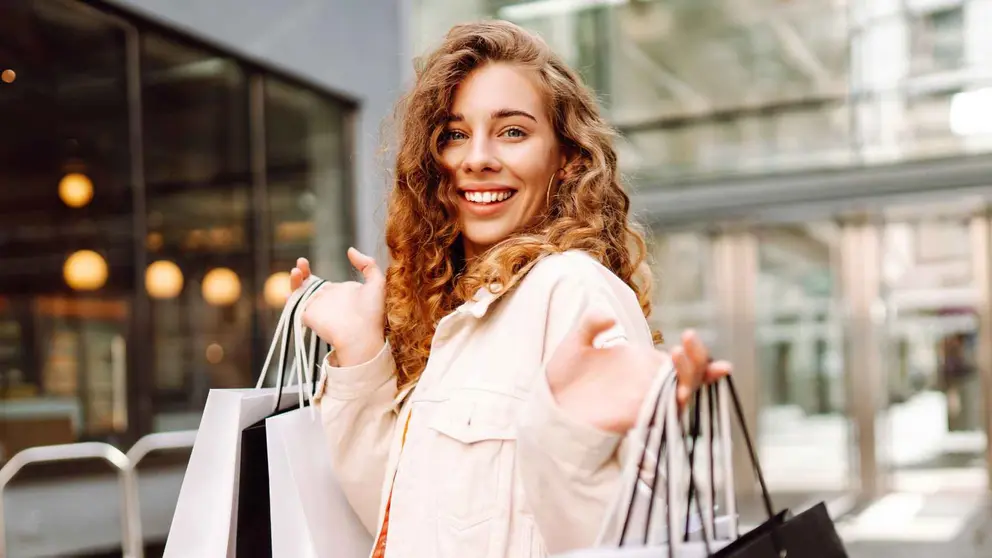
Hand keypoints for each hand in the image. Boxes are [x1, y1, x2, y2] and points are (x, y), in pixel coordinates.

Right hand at [290, 248, 385, 366]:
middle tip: (301, 262)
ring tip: (296, 270)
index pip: (322, 282)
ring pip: (300, 293)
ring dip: (294, 281)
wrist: (362, 335)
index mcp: (340, 293)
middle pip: (308, 285)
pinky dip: (289, 300)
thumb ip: (367, 264)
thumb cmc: (372, 313)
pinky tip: (288, 292)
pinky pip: (295, 307)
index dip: (310, 271)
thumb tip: (350, 250)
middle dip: (301, 272)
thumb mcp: (376, 283)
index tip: (303, 260)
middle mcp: (326, 300)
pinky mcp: (309, 317)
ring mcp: (317, 308)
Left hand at [545, 311, 730, 433]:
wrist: (547, 401)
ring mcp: (643, 401)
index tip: (691, 337)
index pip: (678, 358)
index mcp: (641, 363)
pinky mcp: (634, 418)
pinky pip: (662, 413)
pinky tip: (676, 389)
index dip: (694, 352)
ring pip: (682, 394)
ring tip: (677, 354)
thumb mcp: (577, 340)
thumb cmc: (563, 374)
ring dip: (688, 376)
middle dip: (697, 360)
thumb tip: (613, 318)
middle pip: (688, 376)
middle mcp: (648, 382)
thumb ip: (592, 322)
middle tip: (687, 340)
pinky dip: (672, 402)